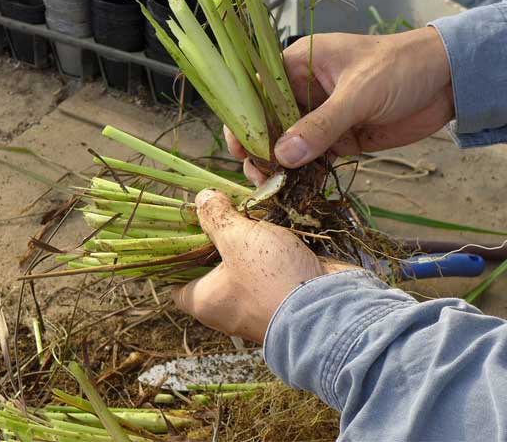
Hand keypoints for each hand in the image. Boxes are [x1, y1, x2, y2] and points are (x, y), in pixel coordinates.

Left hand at [171, 190, 357, 342]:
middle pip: (211, 266)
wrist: (331, 307)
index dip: (175, 258)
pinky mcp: (285, 289)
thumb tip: (201, 199)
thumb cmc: (271, 278)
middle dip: (215, 235)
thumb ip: (216, 217)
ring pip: (243, 262)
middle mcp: (228, 305)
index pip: (176, 284)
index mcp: (205, 301)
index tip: (180, 229)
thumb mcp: (236, 239)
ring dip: (246, 236)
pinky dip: (271, 243)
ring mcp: (258, 298)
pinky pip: (270, 263)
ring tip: (244, 205)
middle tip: (216, 206)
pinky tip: (271, 217)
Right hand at [226, 27, 452, 183]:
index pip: (258, 93)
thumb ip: (321, 124)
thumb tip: (282, 156)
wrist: (448, 81)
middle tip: (260, 176)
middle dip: (260, 149)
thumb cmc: (401, 68)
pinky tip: (296, 189)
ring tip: (274, 188)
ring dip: (280, 166)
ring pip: (288, 145)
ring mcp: (320, 117)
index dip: (245, 120)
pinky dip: (303, 173)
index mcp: (298, 65)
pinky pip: (313, 158)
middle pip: (268, 123)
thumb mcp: (359, 93)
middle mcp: (303, 92)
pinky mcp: (339, 138)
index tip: (241, 148)